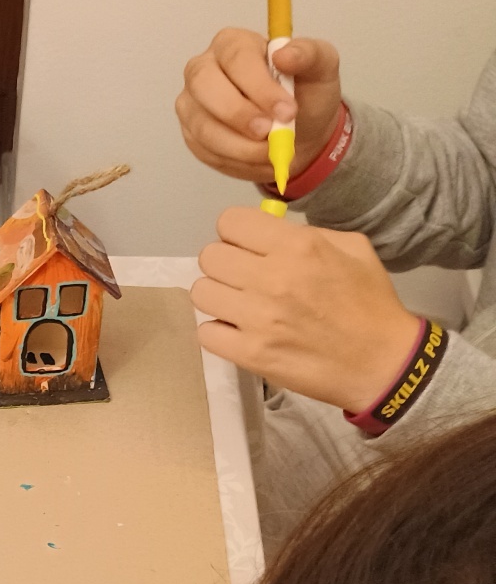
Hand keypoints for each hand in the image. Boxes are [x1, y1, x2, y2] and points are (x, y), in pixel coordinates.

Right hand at [177, 28, 343, 183]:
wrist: (298, 131)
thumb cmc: (305, 94)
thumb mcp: (321, 67)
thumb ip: (308, 54)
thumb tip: (283, 55)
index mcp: (233, 43)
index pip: (237, 58)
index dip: (259, 87)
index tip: (286, 111)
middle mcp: (203, 68)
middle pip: (204, 85)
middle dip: (238, 114)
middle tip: (269, 134)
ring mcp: (192, 102)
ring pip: (202, 125)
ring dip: (239, 145)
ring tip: (270, 151)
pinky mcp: (190, 132)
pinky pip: (203, 150)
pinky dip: (233, 159)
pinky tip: (256, 157)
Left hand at [194, 207, 421, 410]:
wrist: (382, 362)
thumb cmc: (370, 303)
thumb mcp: (352, 249)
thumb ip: (306, 234)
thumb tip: (266, 232)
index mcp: (299, 246)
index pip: (230, 222)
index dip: (236, 232)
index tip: (247, 245)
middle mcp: (273, 278)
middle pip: (209, 256)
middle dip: (224, 263)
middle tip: (243, 277)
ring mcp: (257, 318)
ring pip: (201, 292)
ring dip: (217, 296)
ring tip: (239, 304)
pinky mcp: (249, 353)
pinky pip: (205, 332)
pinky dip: (218, 331)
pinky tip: (239, 331)